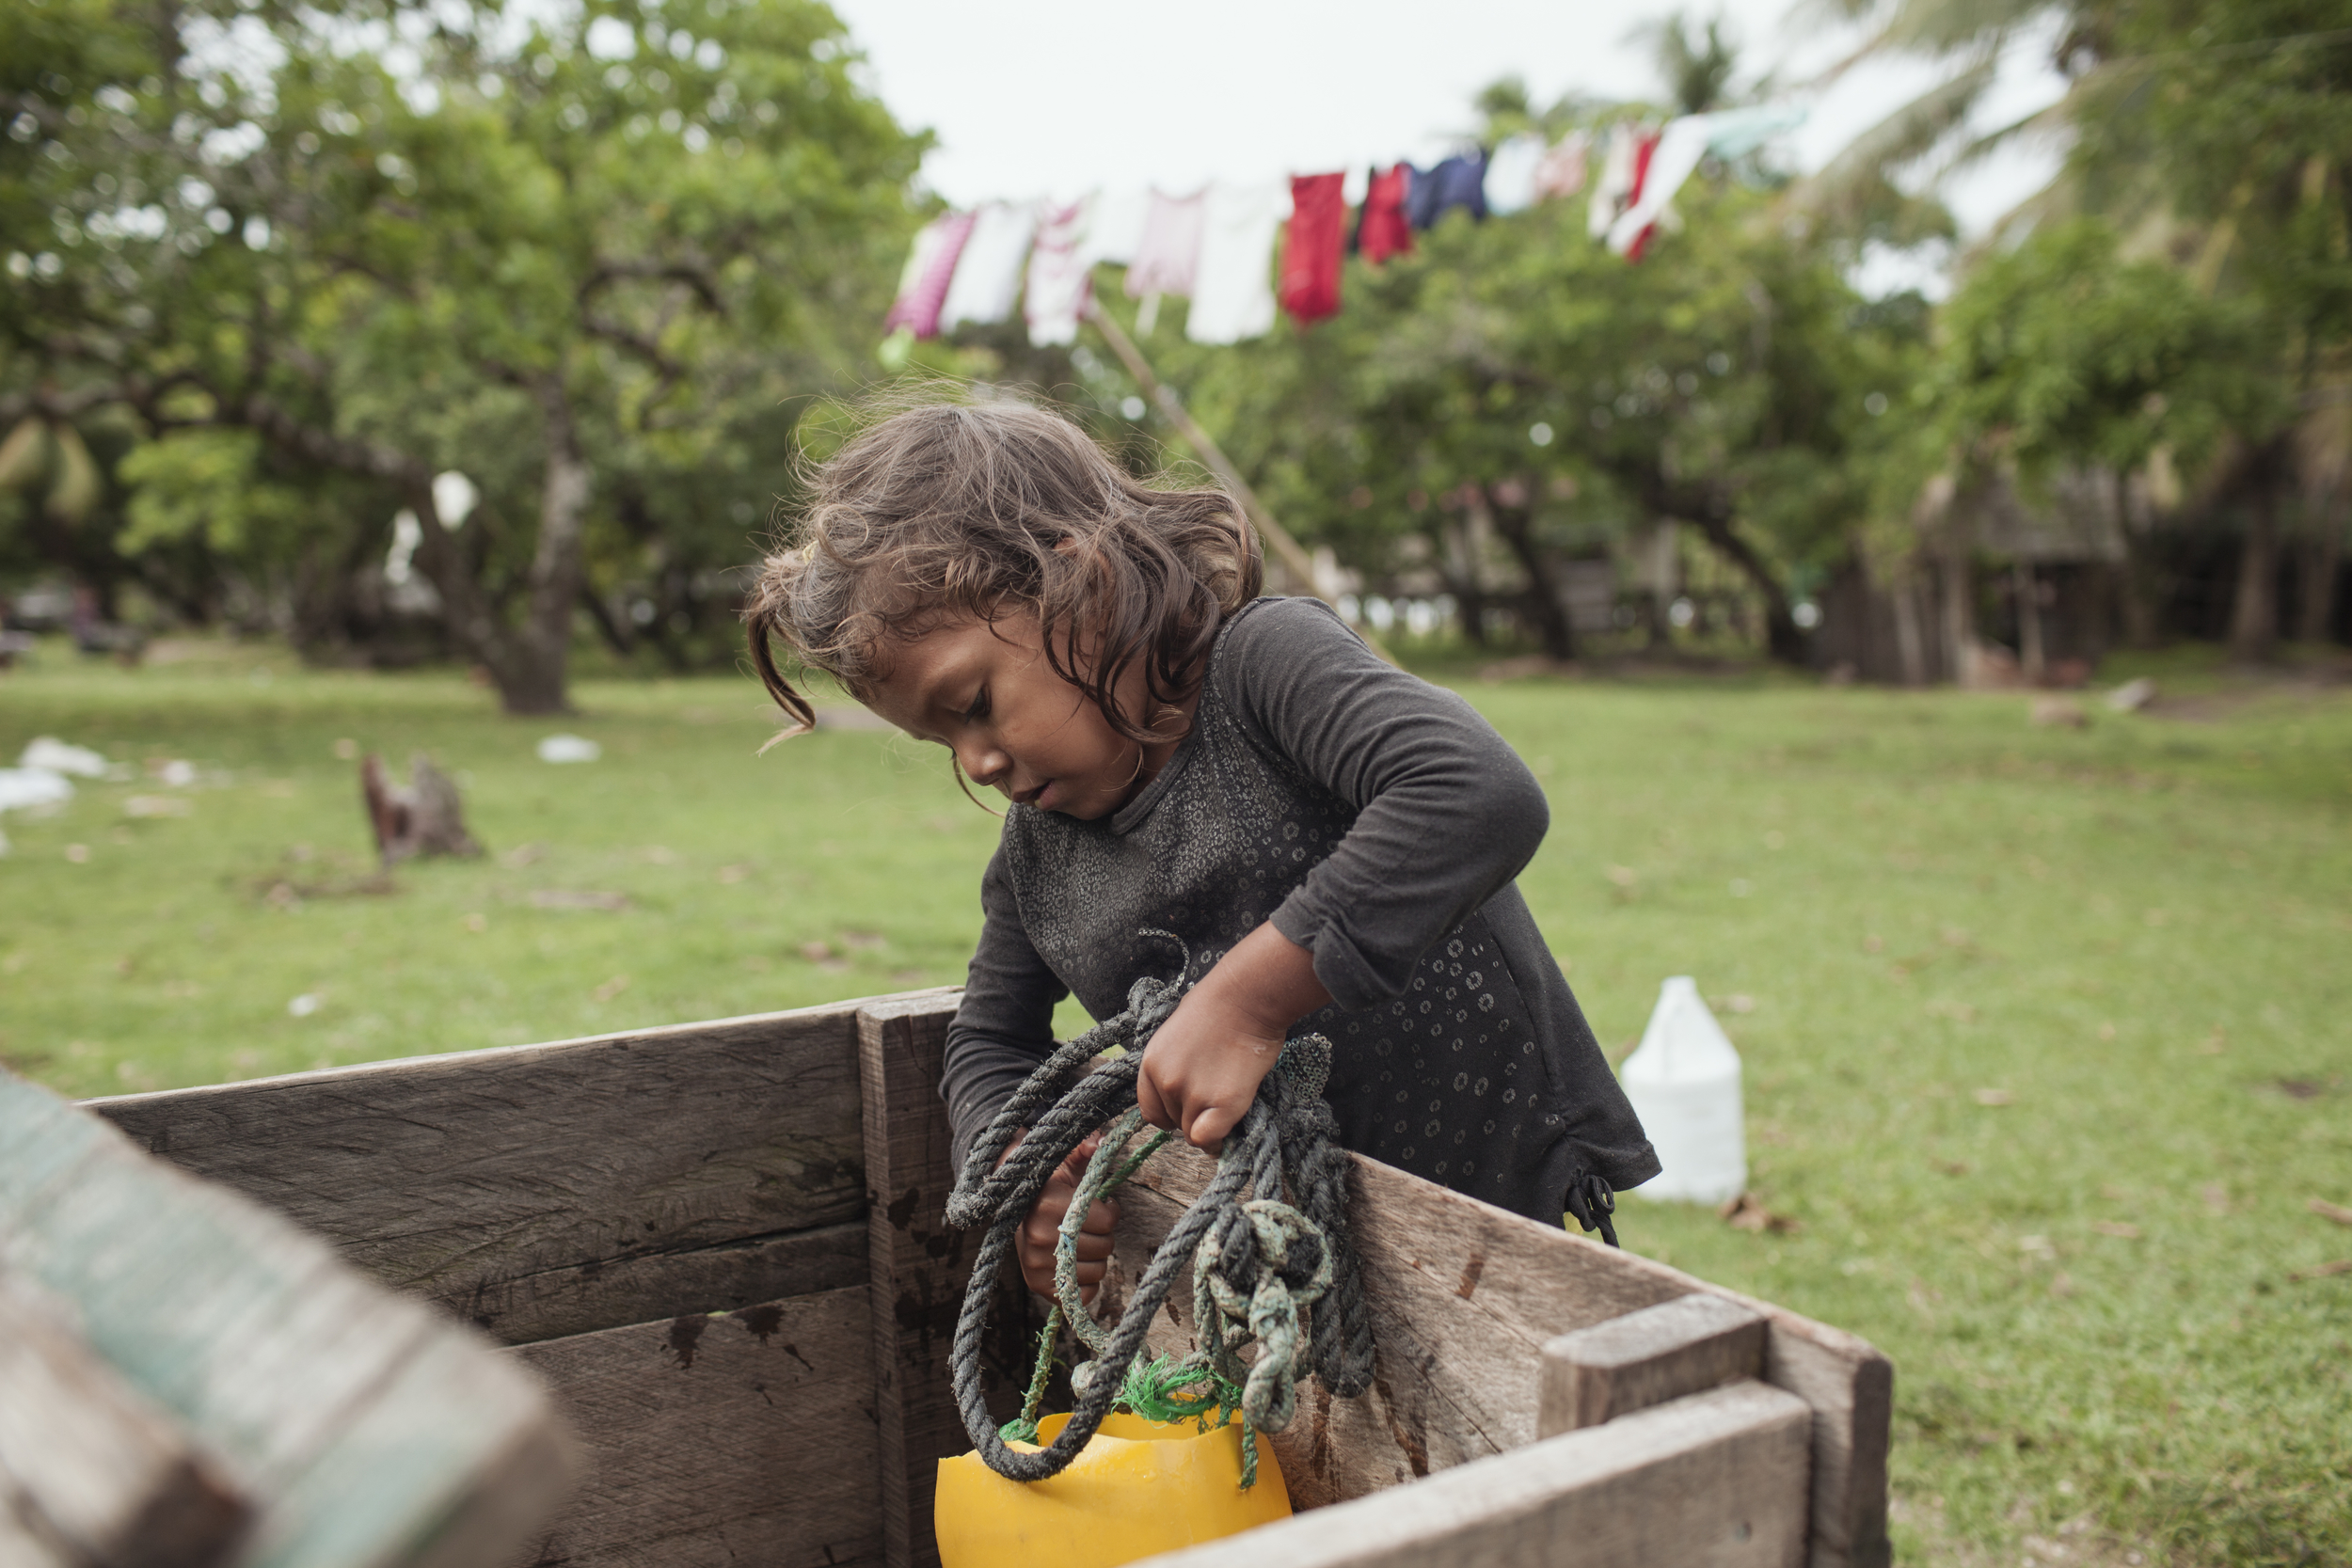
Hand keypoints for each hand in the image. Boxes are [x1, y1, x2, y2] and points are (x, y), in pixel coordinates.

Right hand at [1002, 1132, 1119, 1302]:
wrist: (1015, 1207)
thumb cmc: (1050, 1186)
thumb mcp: (1066, 1165)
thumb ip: (1083, 1151)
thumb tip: (1099, 1141)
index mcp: (1049, 1204)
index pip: (1106, 1219)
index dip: (1110, 1210)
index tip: (1101, 1204)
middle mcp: (1039, 1236)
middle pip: (1104, 1246)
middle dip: (1103, 1234)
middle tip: (1088, 1225)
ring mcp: (1037, 1263)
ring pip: (1097, 1270)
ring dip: (1095, 1258)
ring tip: (1080, 1242)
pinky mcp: (1037, 1285)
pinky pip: (1083, 1295)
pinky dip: (1086, 1283)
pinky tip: (1076, 1264)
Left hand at [1137, 922, 1331, 1150]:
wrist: (1247, 997)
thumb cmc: (1218, 1007)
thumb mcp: (1176, 1035)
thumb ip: (1172, 1066)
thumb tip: (1183, 1093)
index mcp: (1151, 1064)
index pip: (1151, 1111)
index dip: (1171, 1113)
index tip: (1188, 1108)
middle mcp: (1166, 1082)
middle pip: (1174, 1123)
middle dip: (1194, 1115)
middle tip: (1216, 1095)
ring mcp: (1193, 1095)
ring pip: (1194, 1133)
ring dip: (1209, 1124)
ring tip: (1228, 1101)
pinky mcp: (1222, 1104)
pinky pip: (1210, 1139)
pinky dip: (1218, 1140)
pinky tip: (1229, 1126)